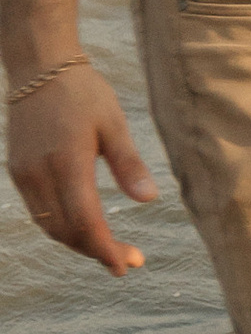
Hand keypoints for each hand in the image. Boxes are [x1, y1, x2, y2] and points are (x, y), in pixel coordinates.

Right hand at [8, 62, 156, 271]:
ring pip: (49, 225)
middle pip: (66, 230)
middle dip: (96, 251)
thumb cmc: (83, 93)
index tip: (126, 266)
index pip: (85, 220)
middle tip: (128, 261)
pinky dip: (61, 227)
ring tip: (109, 250)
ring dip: (78, 243)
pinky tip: (83, 229)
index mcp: (67, 161)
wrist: (39, 68)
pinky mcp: (18, 171)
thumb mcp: (114, 123)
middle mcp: (40, 173)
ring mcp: (24, 174)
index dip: (104, 248)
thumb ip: (129, 163)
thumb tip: (149, 200)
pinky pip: (39, 211)